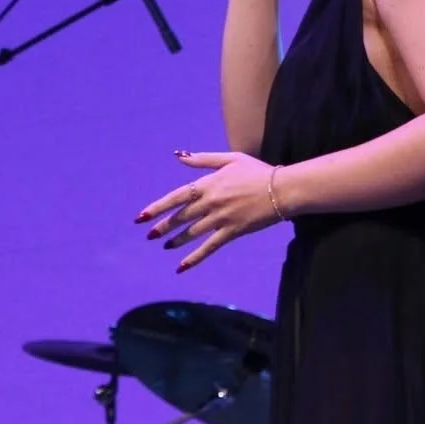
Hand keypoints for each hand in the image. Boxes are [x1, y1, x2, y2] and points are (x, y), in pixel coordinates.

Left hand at [135, 149, 280, 271]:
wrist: (282, 189)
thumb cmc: (258, 171)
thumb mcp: (231, 159)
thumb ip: (204, 159)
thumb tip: (179, 156)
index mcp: (209, 183)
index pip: (177, 197)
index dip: (158, 207)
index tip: (142, 216)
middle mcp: (211, 202)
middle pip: (181, 216)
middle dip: (163, 226)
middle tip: (150, 234)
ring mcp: (221, 218)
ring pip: (192, 232)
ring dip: (176, 240)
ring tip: (165, 246)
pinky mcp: (232, 232)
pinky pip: (209, 247)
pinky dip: (194, 258)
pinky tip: (181, 267)